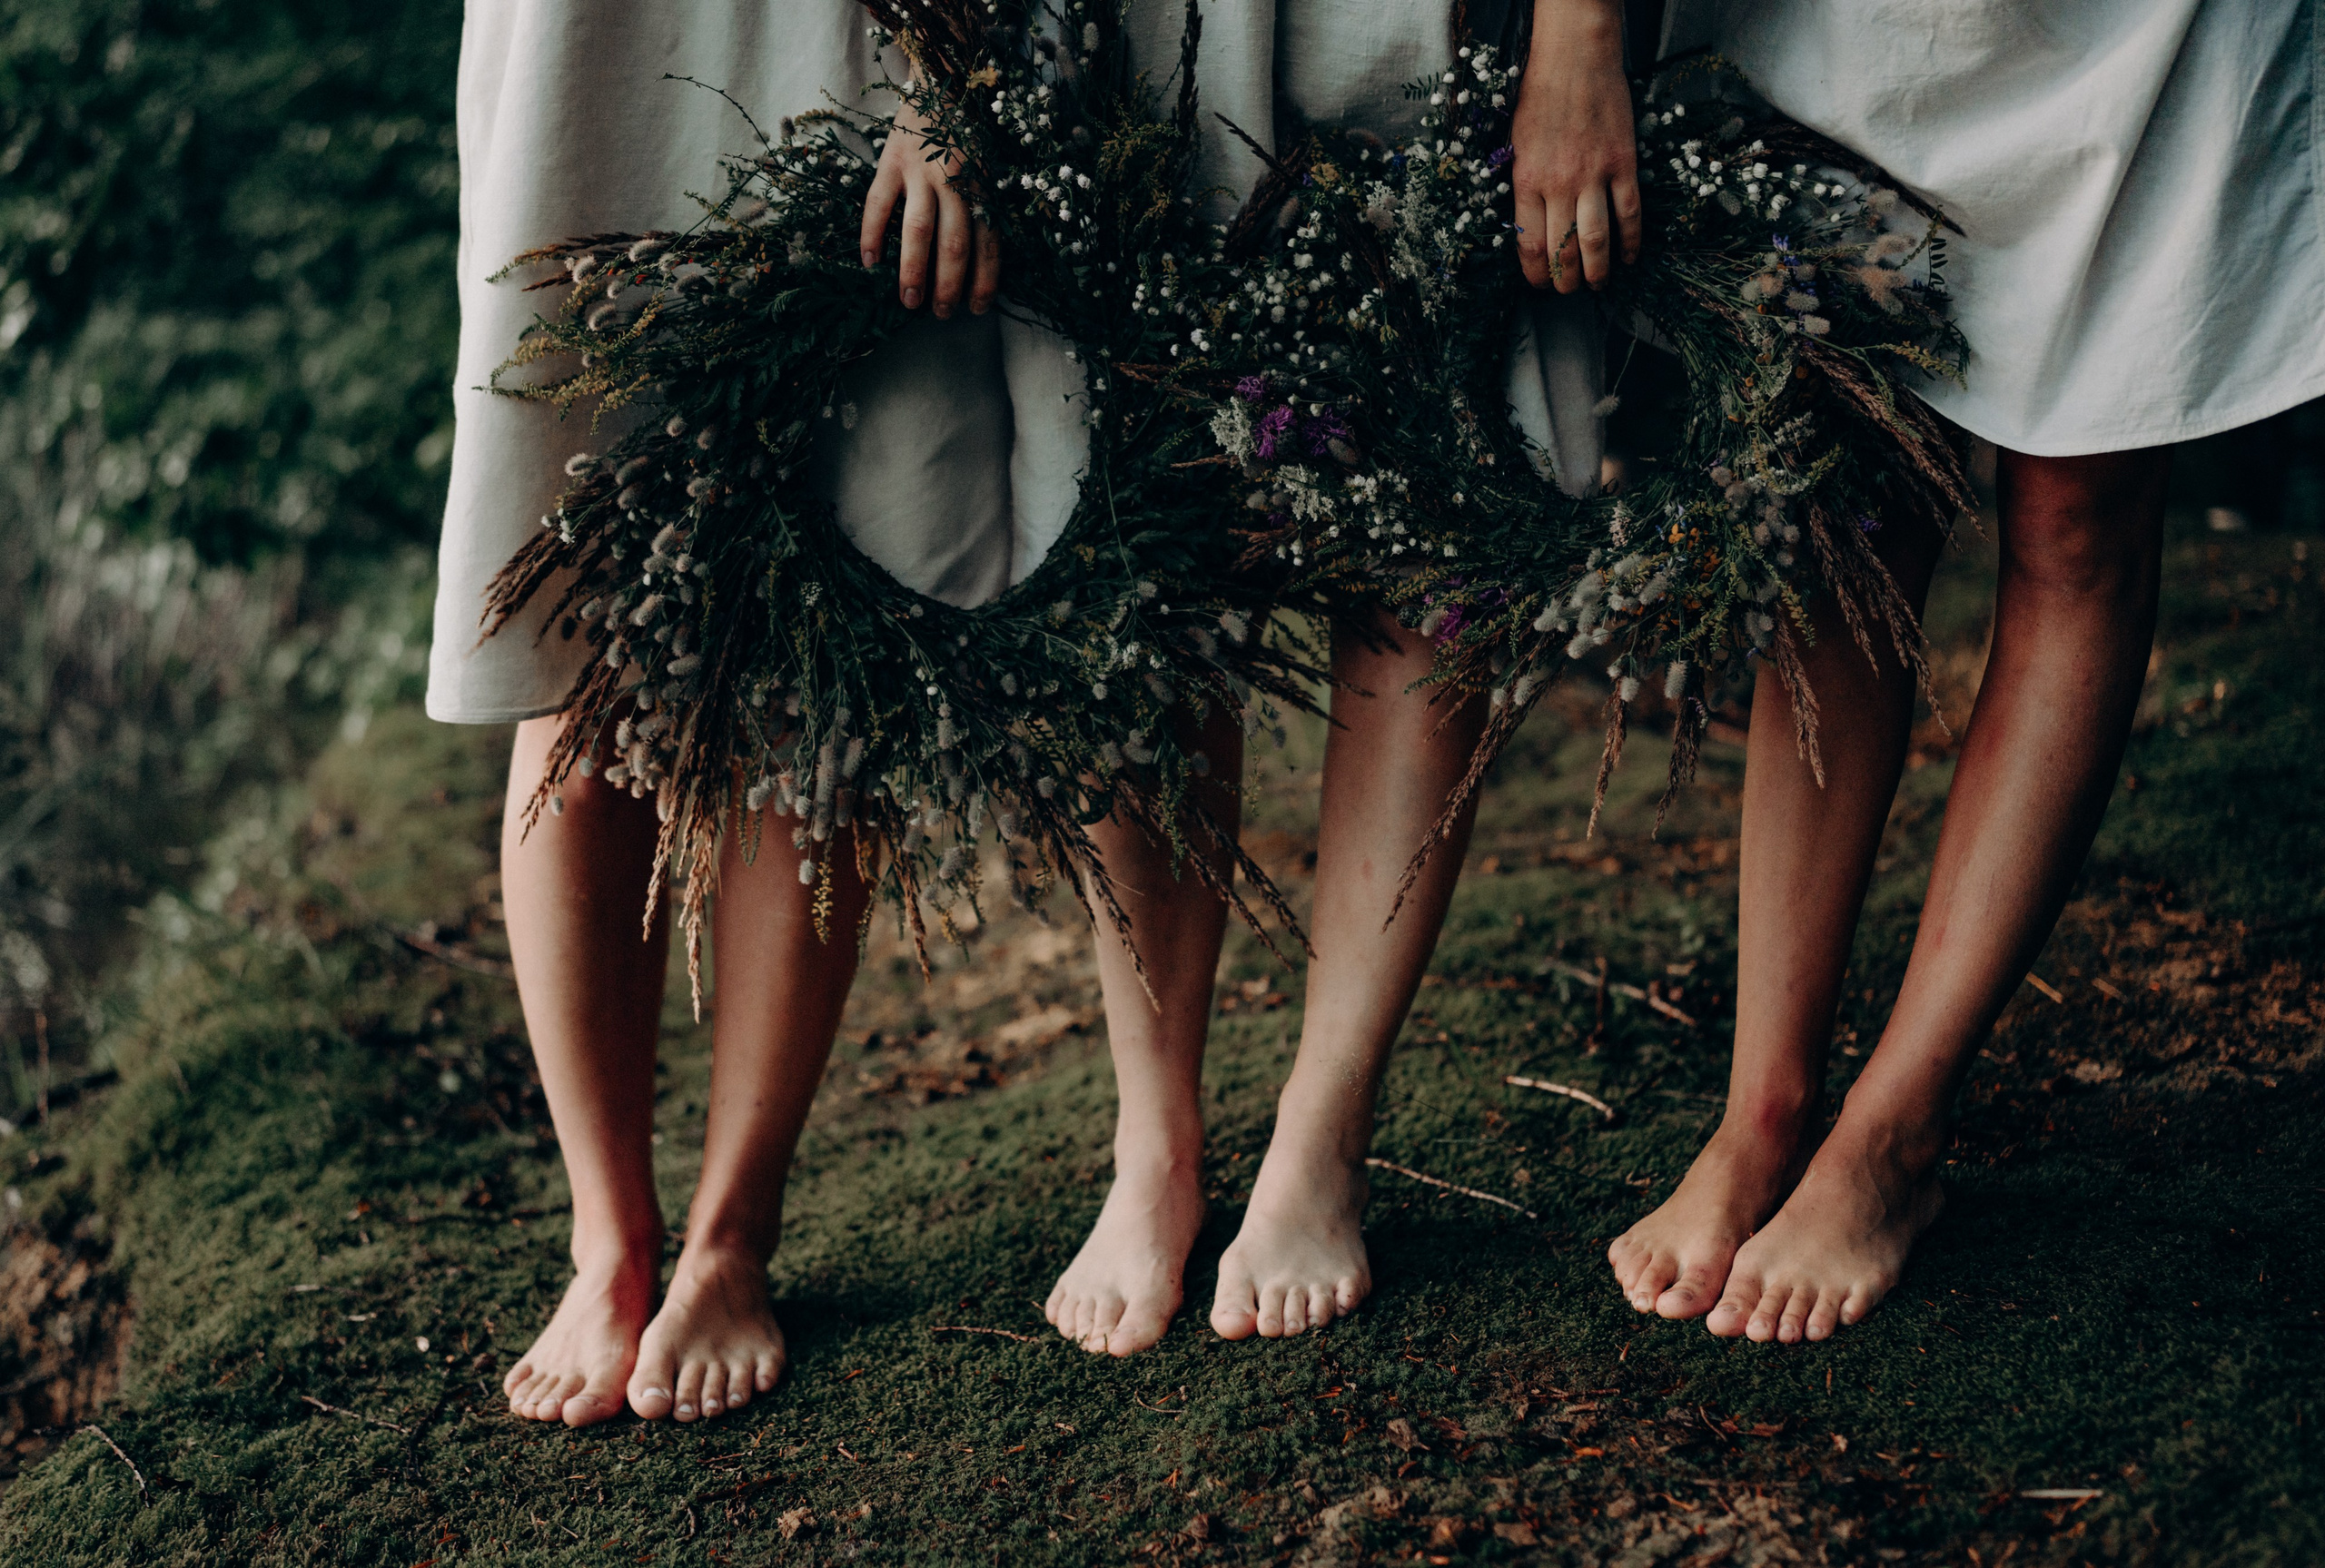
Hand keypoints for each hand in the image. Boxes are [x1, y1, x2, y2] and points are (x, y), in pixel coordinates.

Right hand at [858, 90, 1000, 317]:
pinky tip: (869, 263)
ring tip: (908, 301)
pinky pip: (878, 203)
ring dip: (913, 270)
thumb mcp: (987, 167)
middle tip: (939, 314)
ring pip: (918, 229)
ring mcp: (921, 170)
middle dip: (948, 285)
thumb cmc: (966, 133)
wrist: (941, 78)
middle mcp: (955, 180)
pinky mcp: (891, 159)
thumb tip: (979, 262)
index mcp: (983, 185)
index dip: (984, 280)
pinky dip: (872, 235)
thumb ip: (982, 205)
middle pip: (954, 243)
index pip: (987, 243)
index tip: (977, 309)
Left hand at [1510, 0, 1640, 292]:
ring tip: (1598, 285)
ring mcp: (1594, 175)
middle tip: (1568, 291)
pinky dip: (1632, 241)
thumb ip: (1522, 188)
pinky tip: (1630, 257)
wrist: (1576, 60)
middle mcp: (1559, 184)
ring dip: (1598, 271)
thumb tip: (1527, 229)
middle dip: (1565, 281)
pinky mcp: (1624, 164)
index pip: (1529, 246)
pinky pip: (1630, 213)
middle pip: (1562, 250)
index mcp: (1526, 181)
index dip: (1535, 275)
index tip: (1539, 285)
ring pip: (1596, 240)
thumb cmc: (1539, 99)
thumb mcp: (1514, 146)